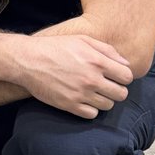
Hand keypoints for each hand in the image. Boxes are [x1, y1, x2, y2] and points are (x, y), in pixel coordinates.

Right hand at [18, 34, 133, 117]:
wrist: (28, 60)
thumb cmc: (55, 47)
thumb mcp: (83, 40)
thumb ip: (107, 50)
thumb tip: (126, 64)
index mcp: (97, 61)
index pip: (127, 77)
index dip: (123, 76)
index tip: (115, 76)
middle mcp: (92, 79)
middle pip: (121, 94)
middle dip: (116, 90)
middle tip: (106, 86)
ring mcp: (80, 94)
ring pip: (108, 105)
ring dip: (103, 100)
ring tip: (93, 92)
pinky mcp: (68, 105)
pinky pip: (91, 114)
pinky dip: (90, 109)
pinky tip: (83, 100)